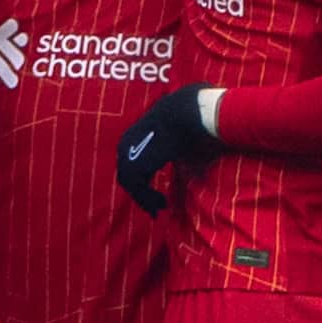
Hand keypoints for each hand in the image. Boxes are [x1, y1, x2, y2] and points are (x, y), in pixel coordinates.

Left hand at [116, 83, 211, 216]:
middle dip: (141, 194)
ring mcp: (127, 155)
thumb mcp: (181, 141)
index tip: (155, 193)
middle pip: (128, 176)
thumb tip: (196, 173)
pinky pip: (137, 189)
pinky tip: (164, 203)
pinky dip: (148, 199)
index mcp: (132, 136)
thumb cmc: (188, 122)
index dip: (141, 181)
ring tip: (163, 206)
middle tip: (157, 208)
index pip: (131, 164)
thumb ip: (181, 157)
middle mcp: (125, 145)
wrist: (184, 114)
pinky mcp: (134, 165)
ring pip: (131, 185)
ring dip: (146, 199)